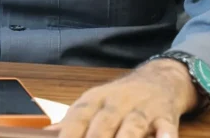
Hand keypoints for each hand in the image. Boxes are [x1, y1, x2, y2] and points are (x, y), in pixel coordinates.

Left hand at [58, 59, 198, 137]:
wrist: (160, 78)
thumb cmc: (121, 98)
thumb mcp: (95, 103)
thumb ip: (73, 121)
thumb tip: (44, 135)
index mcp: (96, 99)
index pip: (78, 116)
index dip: (69, 133)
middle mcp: (118, 101)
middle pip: (103, 122)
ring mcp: (142, 108)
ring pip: (133, 125)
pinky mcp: (165, 116)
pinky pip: (165, 126)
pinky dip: (164, 136)